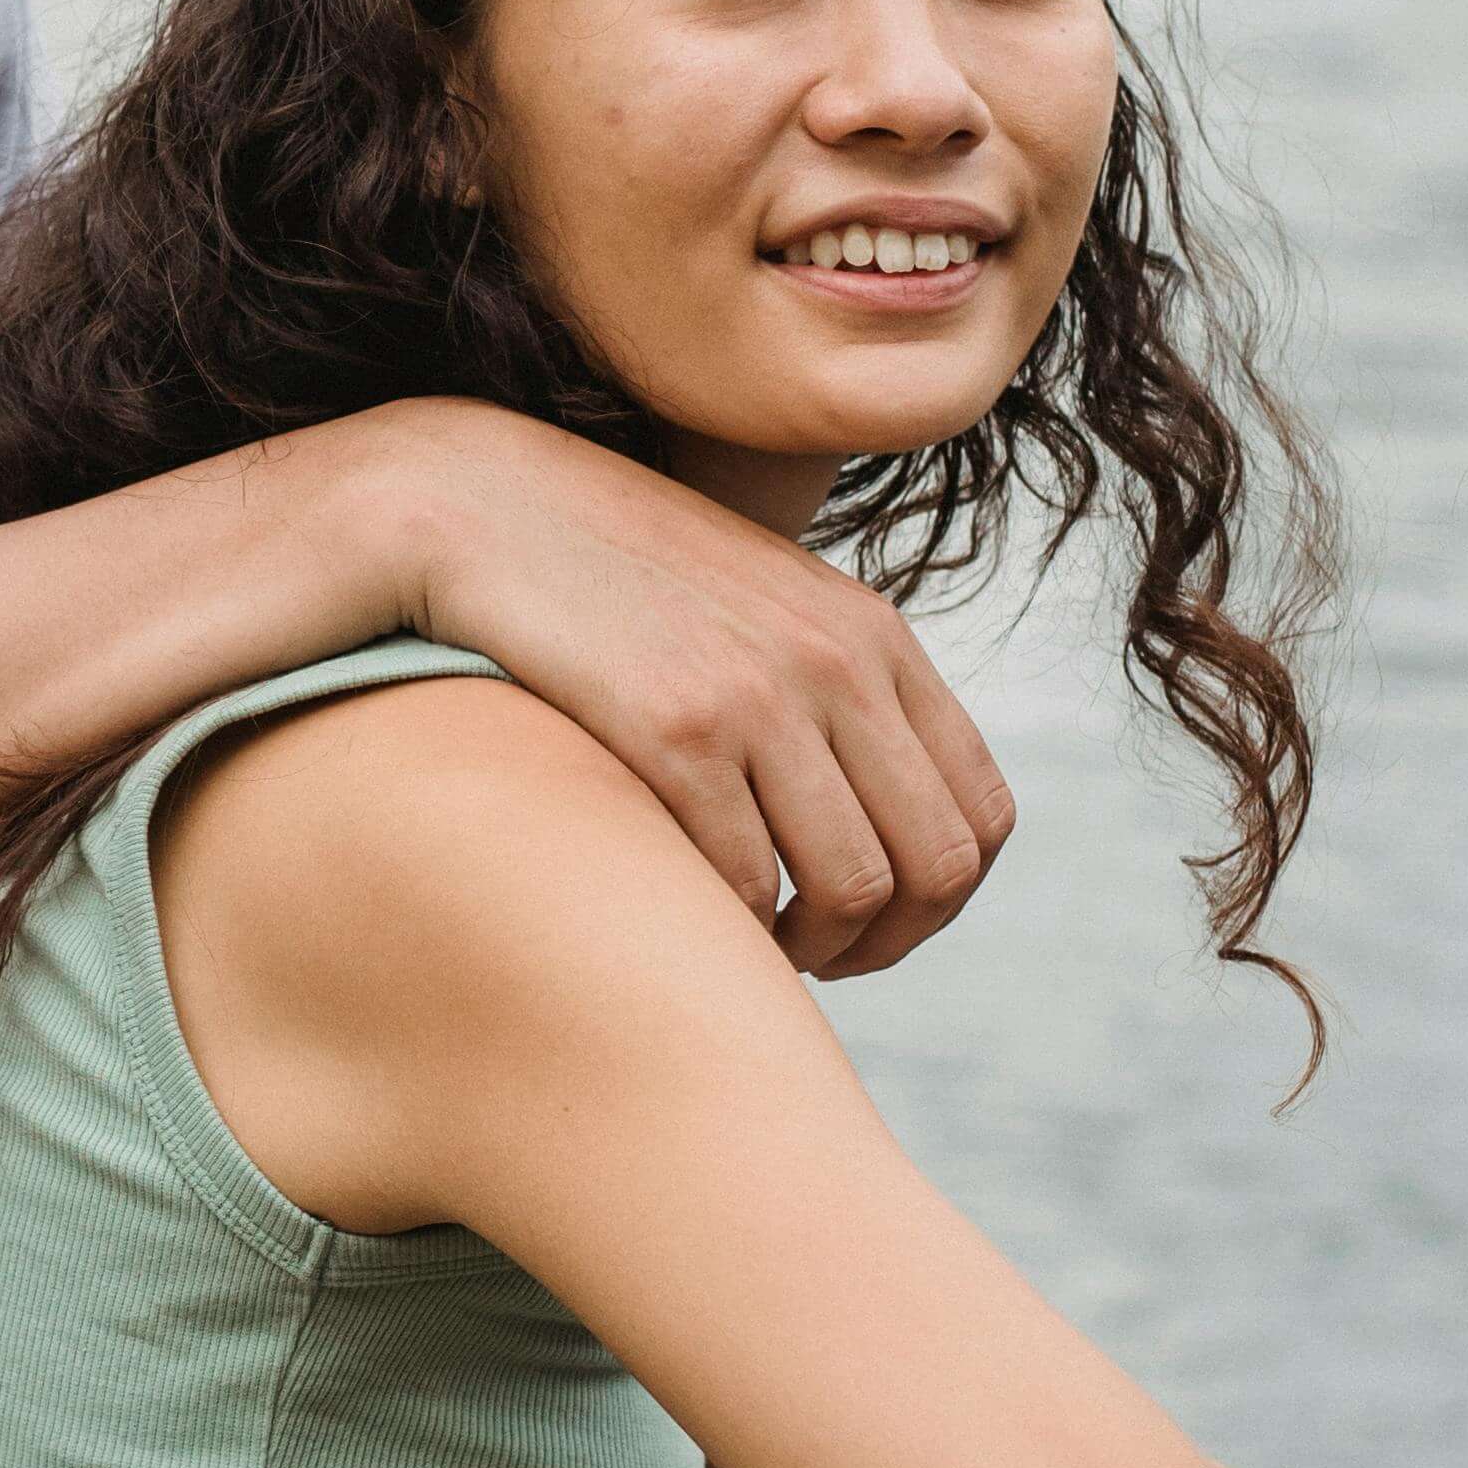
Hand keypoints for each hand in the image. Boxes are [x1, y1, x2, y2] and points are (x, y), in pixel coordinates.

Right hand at [336, 402, 1012, 978]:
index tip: (876, 925)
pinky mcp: (676, 728)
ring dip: (816, 950)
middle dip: (889, 944)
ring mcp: (762, 695)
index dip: (944, 902)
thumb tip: (870, 811)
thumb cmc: (614, 574)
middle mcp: (839, 663)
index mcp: (875, 636)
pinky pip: (748, 880)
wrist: (486, 507)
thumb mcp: (760, 603)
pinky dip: (733, 926)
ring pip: (852, 887)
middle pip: (934, 865)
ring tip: (763, 946)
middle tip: (823, 960)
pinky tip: (696, 911)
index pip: (982, 814)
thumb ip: (831, 683)